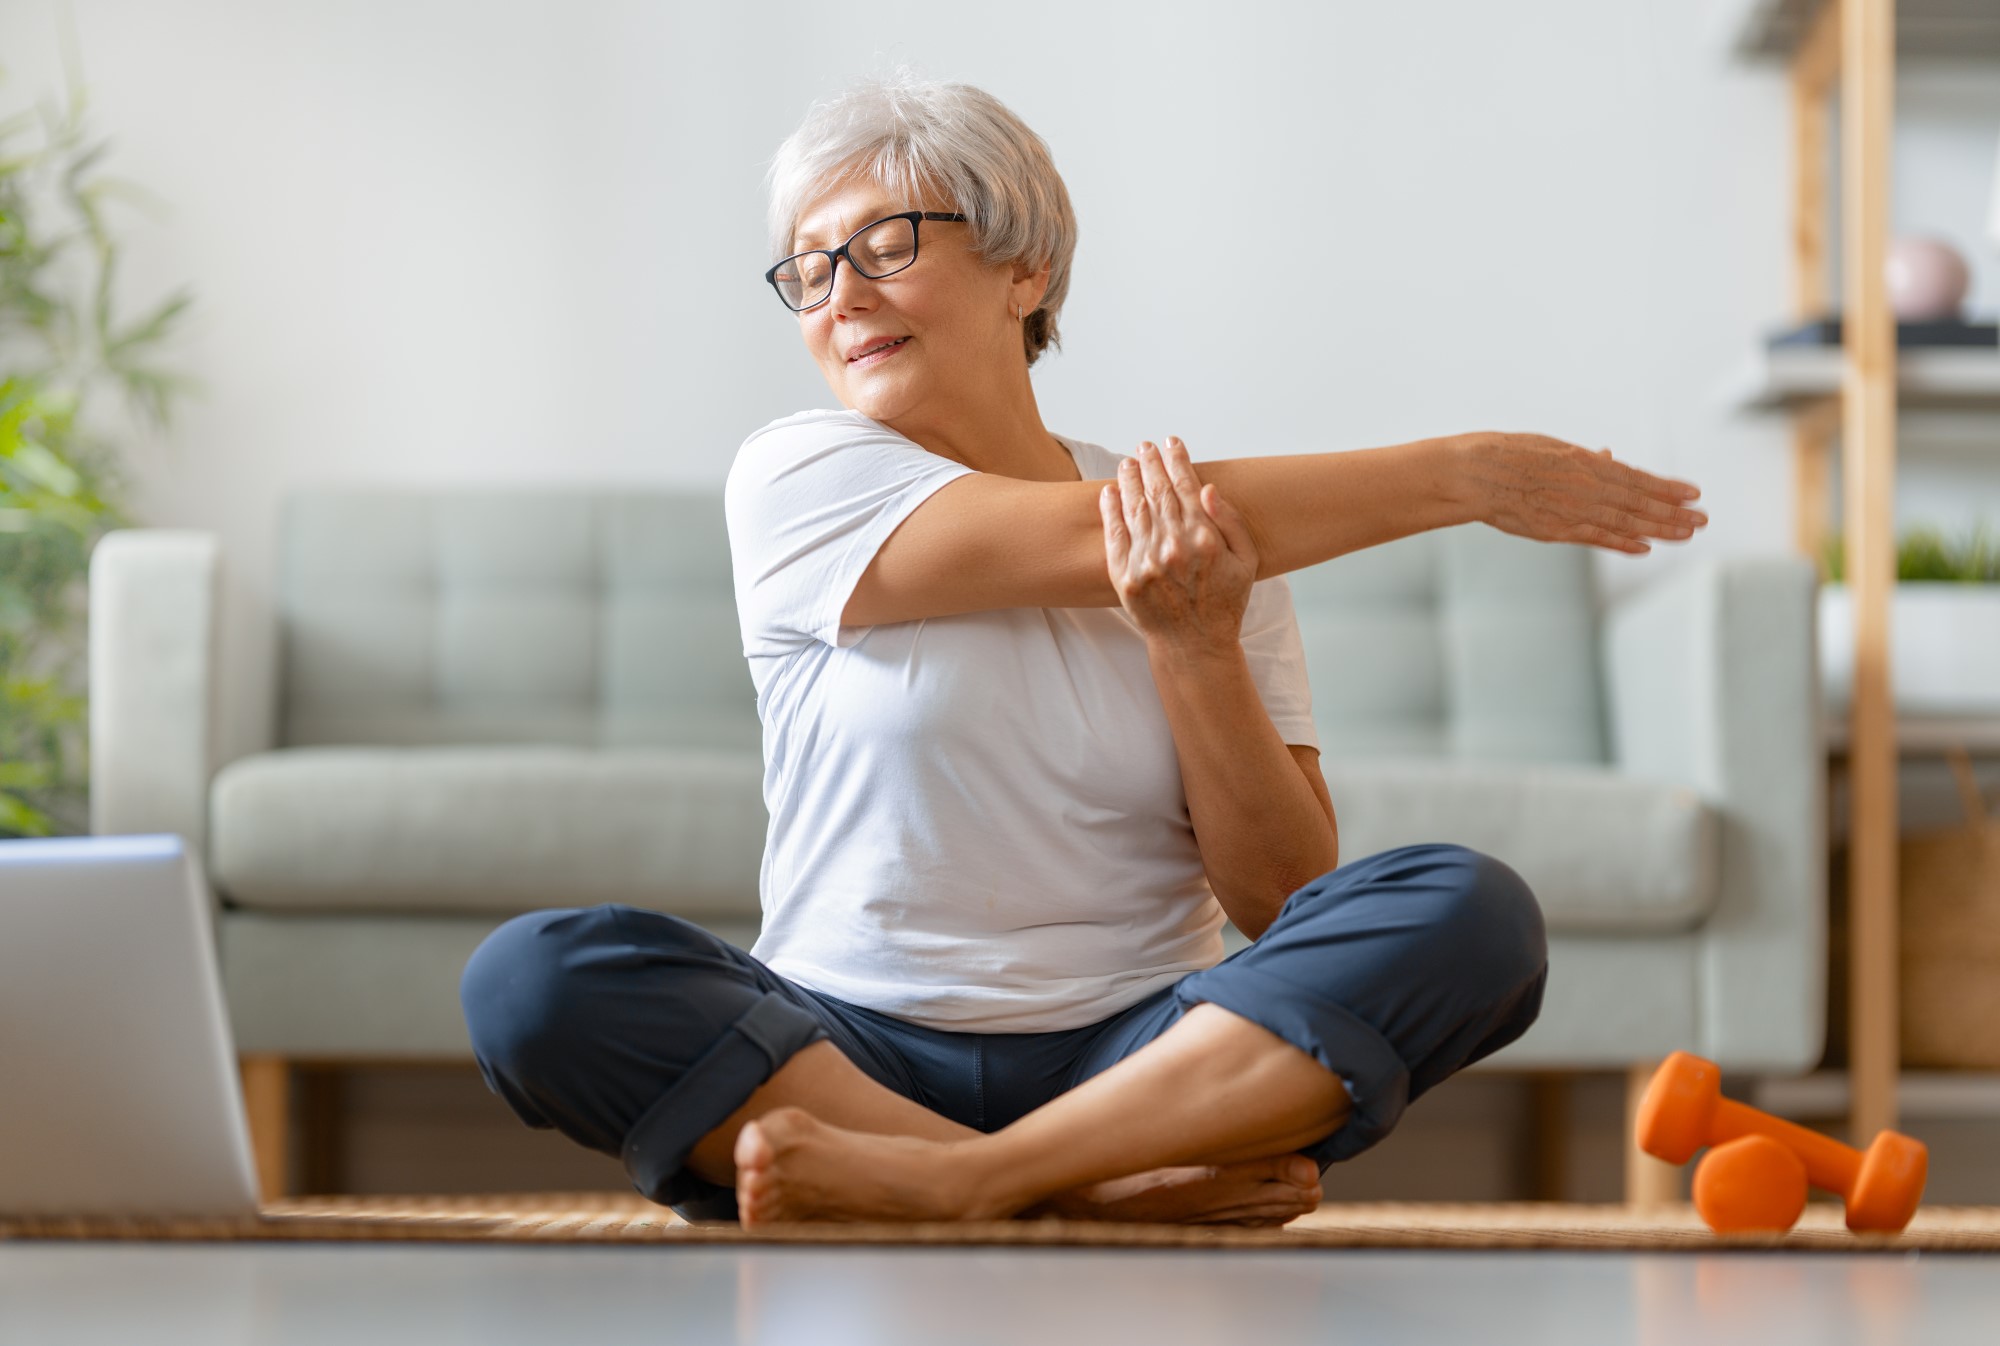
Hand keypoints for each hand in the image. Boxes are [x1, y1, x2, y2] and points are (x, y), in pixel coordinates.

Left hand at [1099, 437, 1258, 652]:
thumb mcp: (1246, 561)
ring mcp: (1146, 561)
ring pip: (1134, 508)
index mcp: (1204, 538)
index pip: (1186, 486)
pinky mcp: (1125, 577)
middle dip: (1150, 464)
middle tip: (1143, 447)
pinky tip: (1109, 493)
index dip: (1177, 460)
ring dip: (1128, 481)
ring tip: (1126, 463)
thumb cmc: (1225, 602)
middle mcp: (1174, 546)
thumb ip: (1230, 522)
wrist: (1194, 645)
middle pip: (1157, 491)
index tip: (1170, 442)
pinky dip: (1110, 510)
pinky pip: (1114, 535)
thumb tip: (1207, 488)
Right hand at [1459, 432, 1707, 554]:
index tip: (1693, 493)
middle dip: (1674, 512)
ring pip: (1626, 521)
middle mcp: (1586, 486)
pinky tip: (1645, 548)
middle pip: (1640, 501)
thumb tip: (1607, 455)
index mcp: (1585, 462)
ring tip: (1687, 533)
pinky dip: (1623, 543)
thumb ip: (1582, 458)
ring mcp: (1573, 510)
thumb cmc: (1506, 454)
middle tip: (1703, 519)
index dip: (1667, 487)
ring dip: (1659, 529)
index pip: (1637, 477)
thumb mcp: (1551, 447)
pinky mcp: (1556, 530)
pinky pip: (1597, 538)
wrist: (1474, 474)